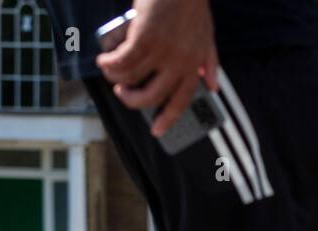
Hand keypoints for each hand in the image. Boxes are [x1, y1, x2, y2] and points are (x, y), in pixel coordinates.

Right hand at [96, 0, 219, 137]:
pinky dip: (109, 63)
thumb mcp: (207, 37)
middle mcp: (179, 64)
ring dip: (115, 78)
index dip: (168, 119)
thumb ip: (209, 62)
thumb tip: (213, 86)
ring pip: (132, 78)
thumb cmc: (191, 6)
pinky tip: (104, 59)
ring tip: (108, 69)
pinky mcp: (145, 39)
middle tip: (122, 92)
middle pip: (151, 96)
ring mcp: (162, 53)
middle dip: (132, 100)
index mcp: (194, 66)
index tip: (157, 132)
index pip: (181, 101)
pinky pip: (122, 61)